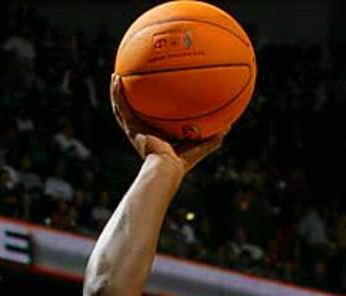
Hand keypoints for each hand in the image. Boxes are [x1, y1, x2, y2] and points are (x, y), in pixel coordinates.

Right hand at [110, 76, 224, 174]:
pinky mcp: (130, 128)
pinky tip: (116, 78)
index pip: (153, 119)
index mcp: (157, 136)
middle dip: (132, 97)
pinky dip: (116, 93)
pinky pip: (121, 108)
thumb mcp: (200, 147)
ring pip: (122, 108)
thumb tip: (230, 127)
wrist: (166, 169)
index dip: (153, 107)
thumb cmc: (181, 163)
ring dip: (118, 92)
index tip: (155, 93)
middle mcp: (143, 132)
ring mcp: (134, 130)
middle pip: (135, 111)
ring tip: (116, 76)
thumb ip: (213, 138)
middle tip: (132, 81)